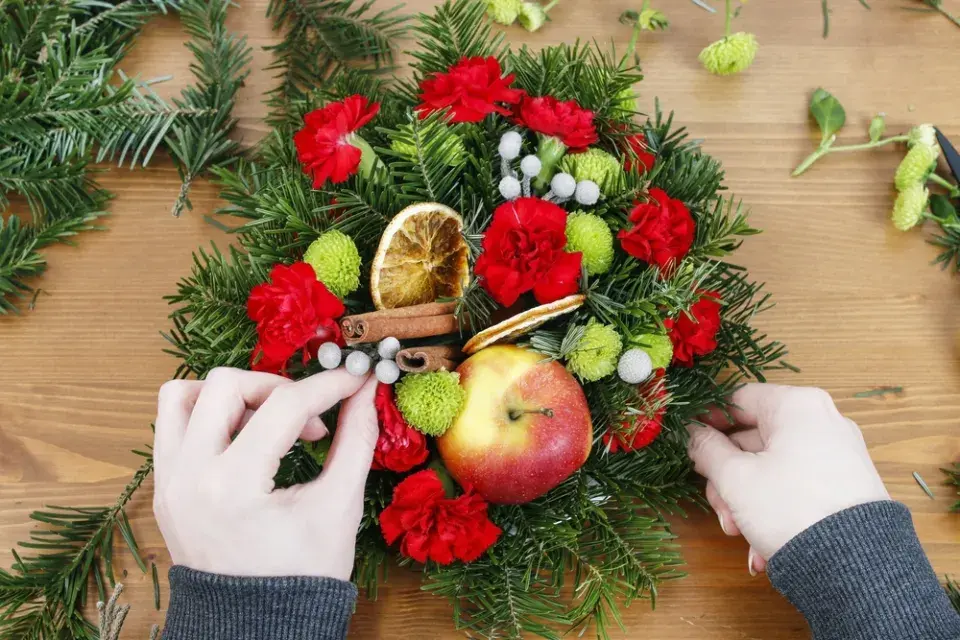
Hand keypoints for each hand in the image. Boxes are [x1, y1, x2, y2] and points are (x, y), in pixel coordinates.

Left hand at [153, 367, 378, 579]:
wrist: (257, 626)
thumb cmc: (302, 576)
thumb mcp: (338, 506)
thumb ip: (355, 440)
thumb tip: (364, 390)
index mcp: (232, 486)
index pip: (284, 405)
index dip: (328, 384)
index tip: (355, 377)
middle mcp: (188, 477)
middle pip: (225, 384)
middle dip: (277, 387)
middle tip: (309, 418)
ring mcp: (167, 481)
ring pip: (182, 395)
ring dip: (230, 395)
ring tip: (267, 422)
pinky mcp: (163, 486)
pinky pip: (172, 425)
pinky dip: (207, 416)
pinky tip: (244, 437)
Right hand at [687, 383, 889, 573]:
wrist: (854, 566)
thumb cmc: (790, 508)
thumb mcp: (735, 478)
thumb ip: (707, 449)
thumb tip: (694, 435)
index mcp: (798, 406)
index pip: (738, 400)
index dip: (709, 422)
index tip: (690, 447)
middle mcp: (823, 422)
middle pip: (754, 440)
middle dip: (729, 479)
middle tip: (720, 509)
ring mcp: (838, 454)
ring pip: (773, 468)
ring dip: (747, 501)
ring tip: (740, 535)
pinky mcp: (847, 485)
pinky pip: (797, 487)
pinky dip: (775, 510)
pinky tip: (762, 546)